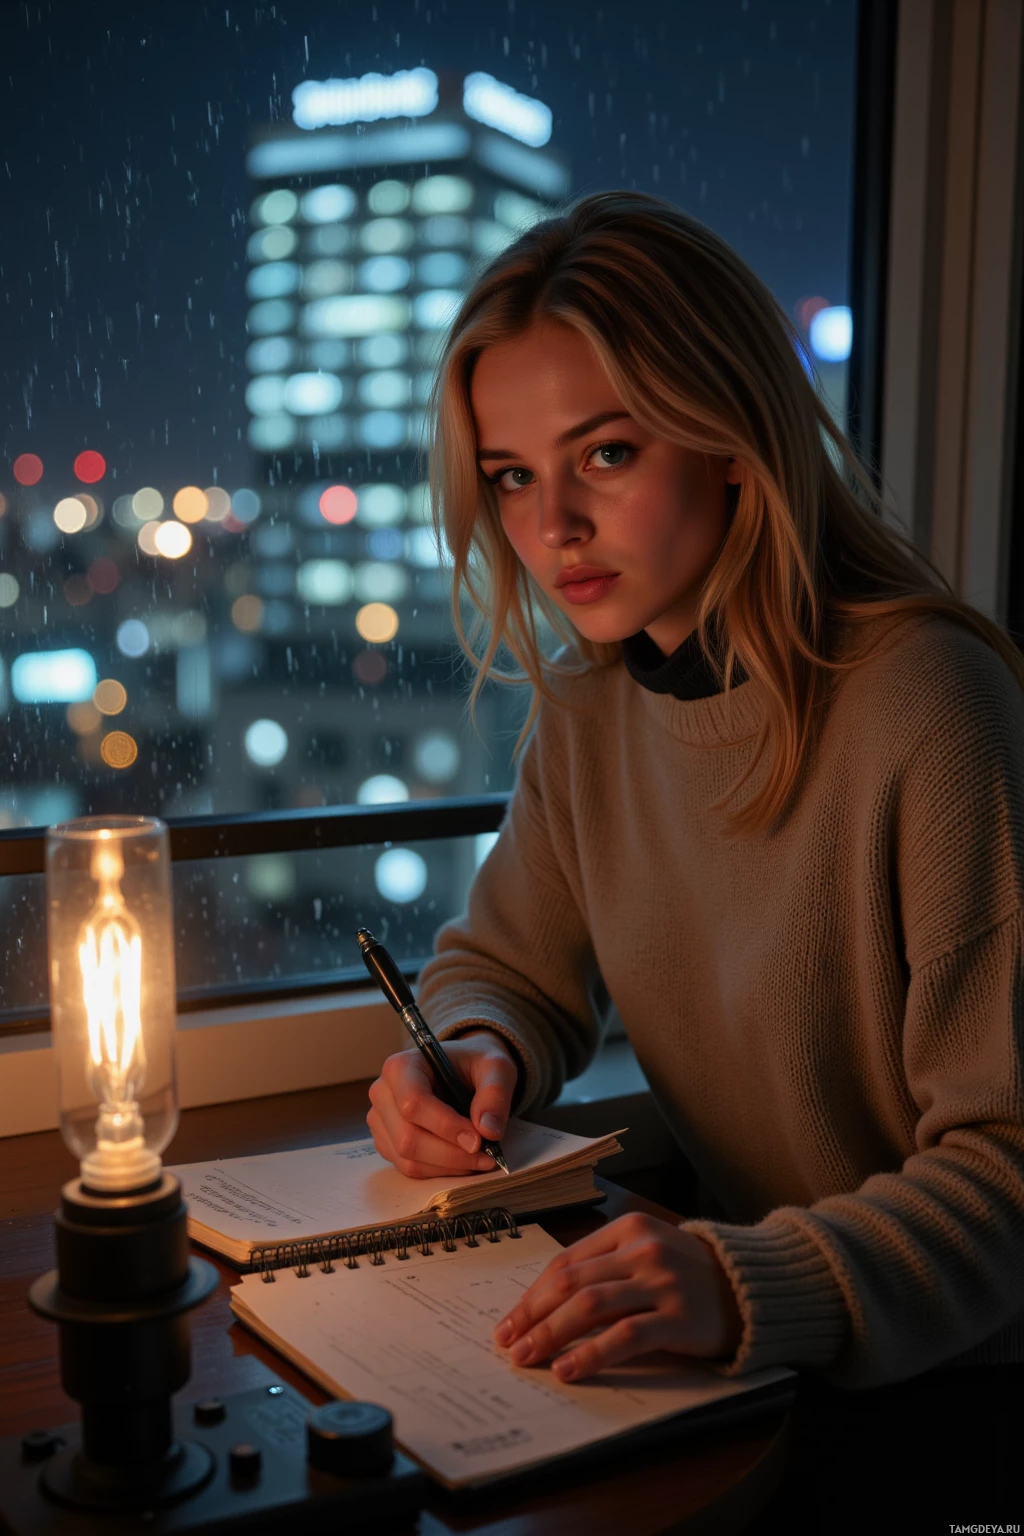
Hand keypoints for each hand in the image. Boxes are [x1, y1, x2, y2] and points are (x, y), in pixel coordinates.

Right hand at [367, 1030, 517, 1177]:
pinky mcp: (387, 1142)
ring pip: (408, 1159)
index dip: (446, 1126)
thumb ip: (495, 1094)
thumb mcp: (495, 1067)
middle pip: (408, 1138)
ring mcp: (381, 1121)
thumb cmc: (474, 1064)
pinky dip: (440, 1171)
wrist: (464, 1069)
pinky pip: (409, 1167)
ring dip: (448, 1166)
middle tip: (486, 1155)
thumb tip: (489, 1131)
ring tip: (480, 1159)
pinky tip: (463, 1160)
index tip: (478, 1140)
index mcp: (401, 1067)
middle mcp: (383, 1093)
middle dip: (451, 1154)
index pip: (413, 1103)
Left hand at [492, 1212, 742, 1380]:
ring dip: (551, 1334)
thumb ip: (607, 1268)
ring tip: (527, 1357)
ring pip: (591, 1305)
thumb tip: (547, 1305)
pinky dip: (592, 1353)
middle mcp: (643, 1249)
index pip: (566, 1262)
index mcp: (629, 1228)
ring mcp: (662, 1282)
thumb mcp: (648, 1254)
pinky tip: (569, 1368)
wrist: (752, 1286)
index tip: (509, 1322)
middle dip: (533, 1315)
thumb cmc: (690, 1274)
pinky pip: (625, 1335)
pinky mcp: (679, 1317)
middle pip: (572, 1282)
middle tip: (508, 1343)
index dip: (532, 1294)